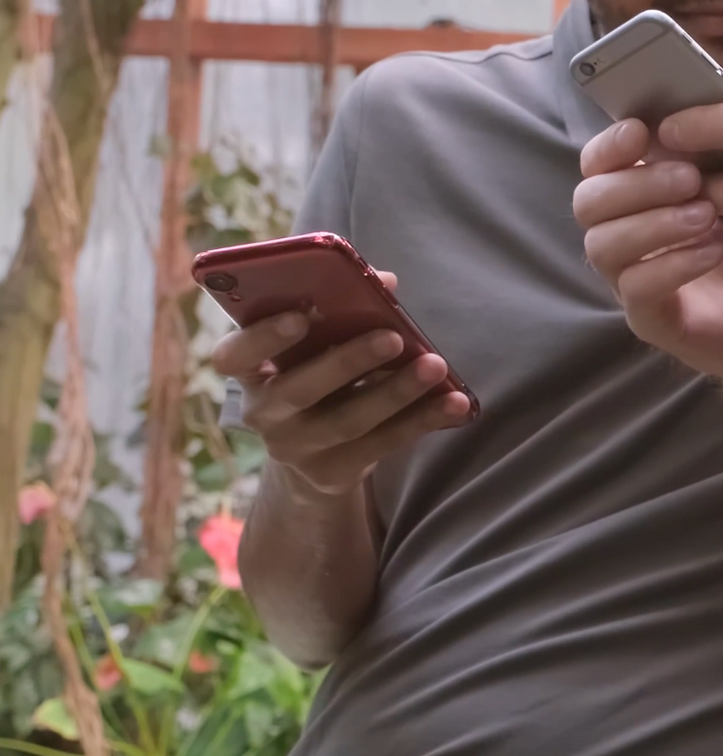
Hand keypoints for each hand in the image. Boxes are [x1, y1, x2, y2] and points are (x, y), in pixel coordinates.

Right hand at [210, 271, 471, 498]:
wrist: (314, 453)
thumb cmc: (319, 373)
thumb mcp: (318, 345)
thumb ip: (342, 309)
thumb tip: (386, 282)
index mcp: (251, 371)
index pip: (233, 356)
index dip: (263, 337)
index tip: (300, 316)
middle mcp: (265, 413)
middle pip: (301, 389)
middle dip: (349, 361)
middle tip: (394, 336)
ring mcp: (297, 449)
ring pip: (349, 421)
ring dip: (397, 392)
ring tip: (436, 366)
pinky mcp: (333, 473)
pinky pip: (382, 445)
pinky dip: (423, 420)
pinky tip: (456, 403)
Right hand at [573, 119, 722, 379]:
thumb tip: (713, 102)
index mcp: (634, 196)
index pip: (595, 165)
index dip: (609, 145)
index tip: (641, 130)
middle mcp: (619, 236)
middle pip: (589, 202)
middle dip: (637, 183)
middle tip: (691, 179)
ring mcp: (627, 280)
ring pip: (603, 246)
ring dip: (655, 223)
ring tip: (707, 215)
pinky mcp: (648, 320)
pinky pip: (636, 289)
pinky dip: (674, 264)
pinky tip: (714, 250)